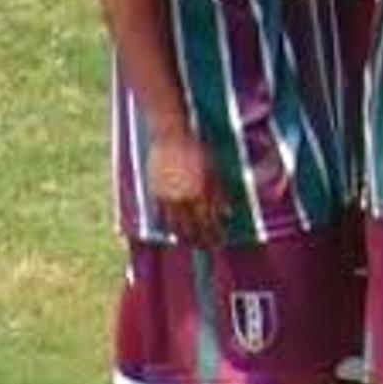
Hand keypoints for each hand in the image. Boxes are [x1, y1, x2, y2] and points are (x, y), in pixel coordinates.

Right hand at [148, 126, 223, 245]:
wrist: (171, 135)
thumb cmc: (196, 149)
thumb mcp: (213, 169)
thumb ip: (219, 193)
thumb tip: (227, 213)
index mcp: (200, 193)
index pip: (209, 223)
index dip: (215, 235)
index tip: (220, 243)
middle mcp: (183, 198)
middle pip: (193, 229)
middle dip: (201, 241)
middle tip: (207, 248)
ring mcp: (167, 197)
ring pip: (176, 226)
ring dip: (185, 238)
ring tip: (191, 244)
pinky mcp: (155, 193)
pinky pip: (162, 216)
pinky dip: (169, 226)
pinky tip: (174, 231)